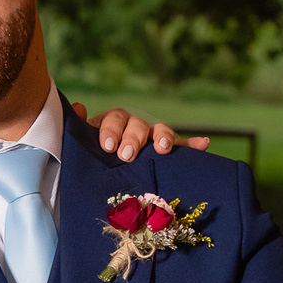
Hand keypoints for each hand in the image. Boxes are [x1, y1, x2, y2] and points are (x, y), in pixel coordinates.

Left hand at [75, 103, 209, 162]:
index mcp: (112, 124)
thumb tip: (78, 108)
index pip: (114, 119)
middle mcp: (133, 127)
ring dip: (163, 138)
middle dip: (133, 138)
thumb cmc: (90, 158)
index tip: (108, 147)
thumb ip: (78, 129)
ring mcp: (151, 139)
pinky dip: (192, 145)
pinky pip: (181, 147)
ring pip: (159, 132)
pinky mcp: (165, 152)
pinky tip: (204, 144)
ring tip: (163, 149)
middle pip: (137, 125)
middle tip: (127, 155)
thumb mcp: (80, 144)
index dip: (111, 131)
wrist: (100, 174)